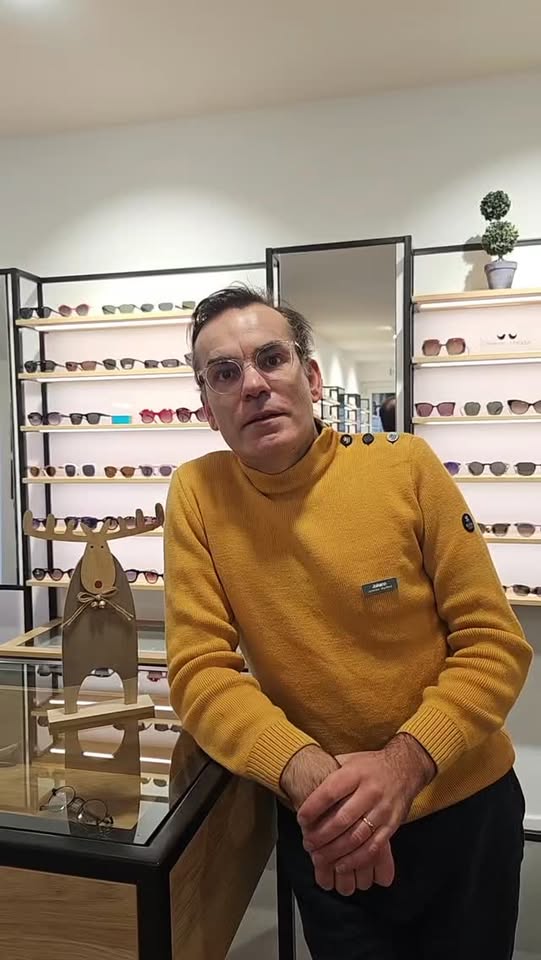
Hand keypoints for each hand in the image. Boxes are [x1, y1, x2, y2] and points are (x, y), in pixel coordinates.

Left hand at [298, 734, 434, 874]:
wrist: (406, 767)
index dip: (313, 808)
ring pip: (357, 837)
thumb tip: (304, 781)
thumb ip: (330, 771)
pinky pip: (373, 847)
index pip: (330, 792)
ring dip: (335, 851)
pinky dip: (356, 860)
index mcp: (356, 773)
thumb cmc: (371, 765)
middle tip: (308, 843)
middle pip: (342, 819)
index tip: (301, 819)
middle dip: (321, 835)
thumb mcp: (350, 759)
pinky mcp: (392, 825)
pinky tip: (341, 865)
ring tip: (319, 857)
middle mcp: (370, 791)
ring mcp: (383, 810)